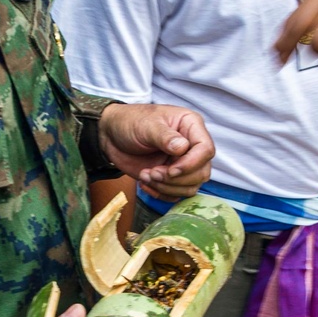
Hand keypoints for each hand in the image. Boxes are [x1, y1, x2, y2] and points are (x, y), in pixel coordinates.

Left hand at [98, 102, 213, 200]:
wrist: (112, 135)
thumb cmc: (130, 122)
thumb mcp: (147, 125)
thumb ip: (165, 137)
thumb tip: (182, 148)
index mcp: (191, 126)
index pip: (206, 150)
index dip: (191, 164)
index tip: (171, 170)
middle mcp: (191, 146)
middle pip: (202, 173)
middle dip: (176, 179)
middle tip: (153, 172)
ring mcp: (182, 163)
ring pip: (190, 187)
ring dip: (167, 187)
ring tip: (146, 175)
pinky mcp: (171, 178)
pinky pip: (176, 194)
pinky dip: (161, 193)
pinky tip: (145, 182)